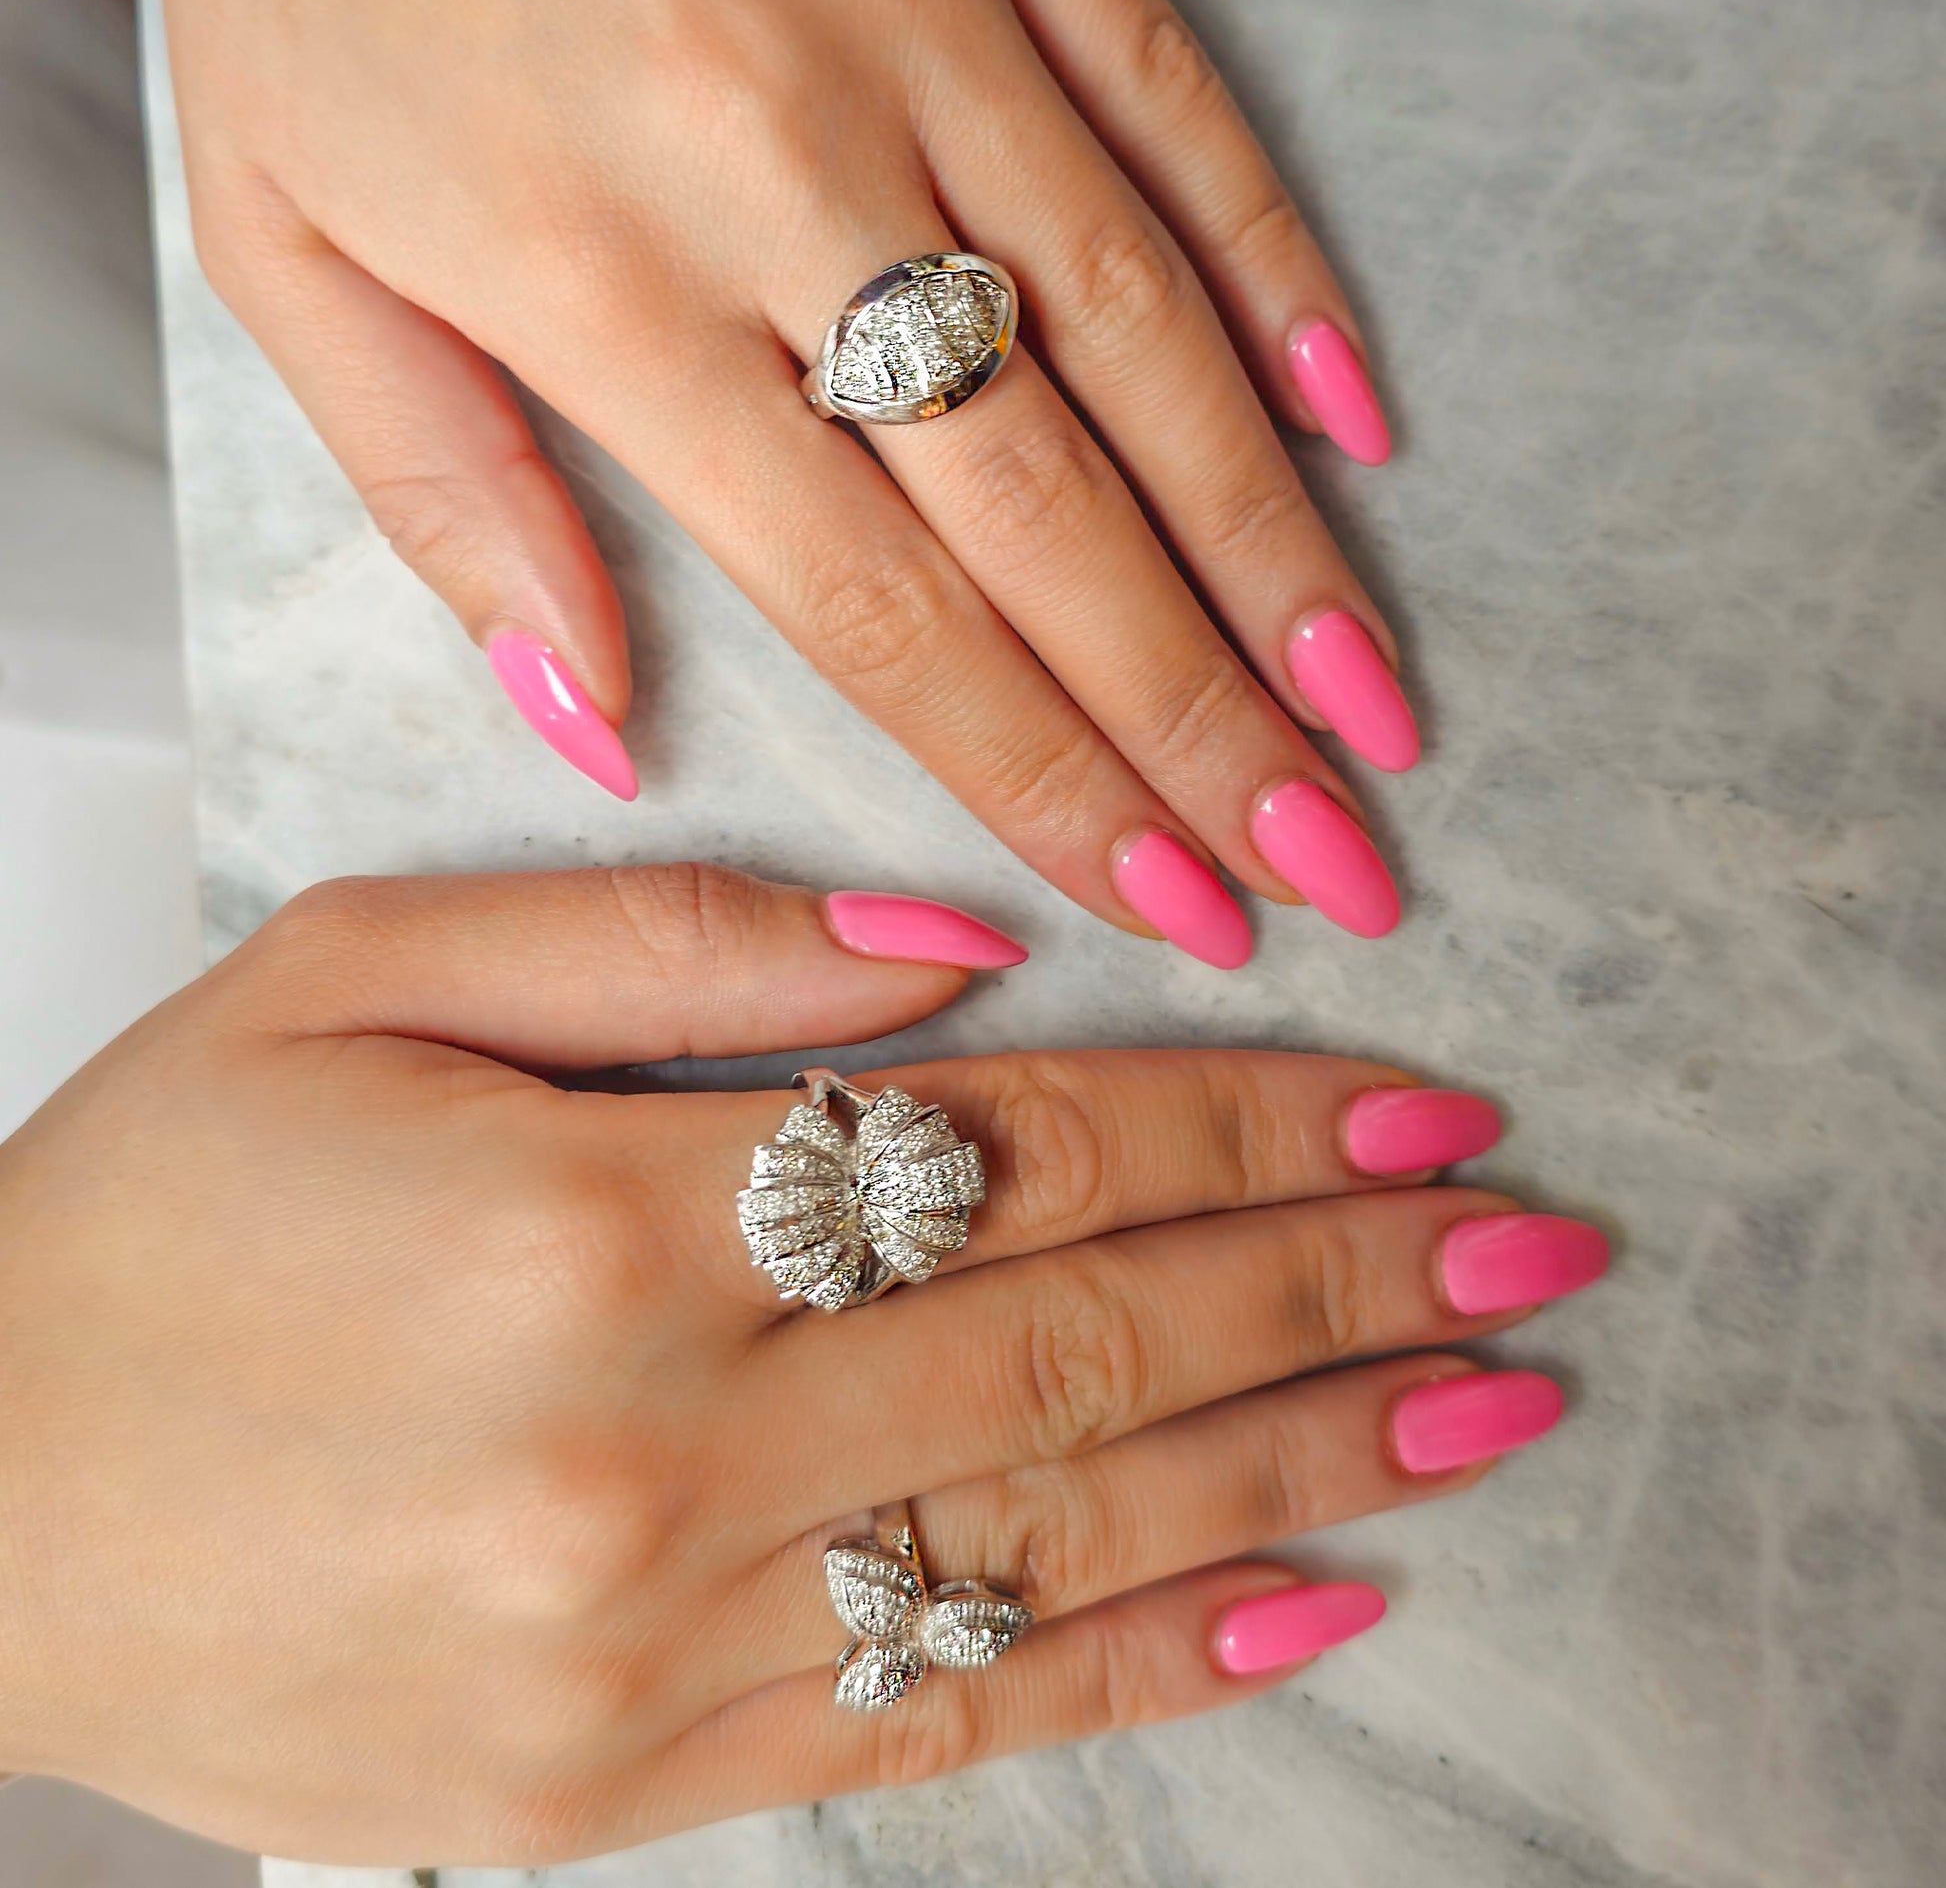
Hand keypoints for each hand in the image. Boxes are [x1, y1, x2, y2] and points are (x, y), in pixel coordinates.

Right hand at [0, 865, 1603, 1863]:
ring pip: (1063, 1537)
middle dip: (1335, 1278)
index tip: (1410, 1097)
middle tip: (1525, 1246)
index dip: (1240, 1116)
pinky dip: (1147, 1660)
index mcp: (589, 1224)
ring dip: (1305, 1459)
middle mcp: (651, 1451)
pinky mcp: (627, 1785)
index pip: (1014, 1150)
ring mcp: (649, 1651)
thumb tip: (961, 955)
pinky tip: (1313, 1600)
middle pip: (1086, 1342)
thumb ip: (677, 945)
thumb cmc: (142, 1217)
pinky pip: (944, 1716)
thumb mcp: (361, 978)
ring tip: (1486, 1405)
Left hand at [160, 0, 1418, 966]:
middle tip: (1321, 862)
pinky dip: (1273, 273)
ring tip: (1363, 705)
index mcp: (607, 287)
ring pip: (1144, 336)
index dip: (1039, 779)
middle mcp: (790, 171)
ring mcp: (914, 20)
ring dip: (1271, 542)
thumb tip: (598, 732)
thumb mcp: (285, 247)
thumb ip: (450, 504)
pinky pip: (1170, 107)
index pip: (877, 609)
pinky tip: (1351, 428)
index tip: (1160, 901)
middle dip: (1199, 714)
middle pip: (1045, 512)